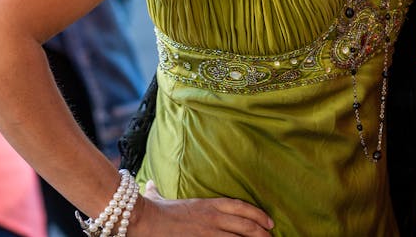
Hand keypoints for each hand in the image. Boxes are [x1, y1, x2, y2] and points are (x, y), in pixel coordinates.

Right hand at [130, 181, 274, 235]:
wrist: (146, 220)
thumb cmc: (153, 210)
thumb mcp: (160, 198)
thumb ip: (158, 191)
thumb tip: (150, 183)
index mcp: (208, 204)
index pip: (241, 206)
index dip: (258, 214)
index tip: (268, 221)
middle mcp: (213, 217)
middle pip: (245, 224)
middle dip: (261, 232)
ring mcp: (209, 232)